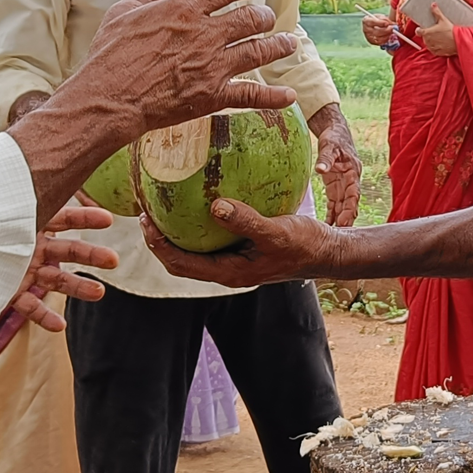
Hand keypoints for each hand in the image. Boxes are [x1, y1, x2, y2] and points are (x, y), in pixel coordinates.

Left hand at [11, 201, 117, 331]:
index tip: (109, 220)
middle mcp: (29, 247)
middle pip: (67, 250)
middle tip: (114, 261)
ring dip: (78, 287)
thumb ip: (15, 192)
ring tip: (100, 293)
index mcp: (28, 222)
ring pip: (55, 280)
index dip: (86, 218)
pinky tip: (60, 326)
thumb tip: (27, 153)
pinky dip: (44, 316)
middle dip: (91, 255)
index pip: (64, 217)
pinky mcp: (7, 293)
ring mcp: (20, 271)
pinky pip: (29, 306)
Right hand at [76, 0, 300, 133]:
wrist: (109, 100)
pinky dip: (274, 96)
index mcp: (184, 9)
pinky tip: (289, 96)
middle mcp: (206, 34)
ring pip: (259, 51)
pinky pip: (252, 96)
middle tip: (267, 18)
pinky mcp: (214, 96)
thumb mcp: (123, 14)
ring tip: (288, 43)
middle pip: (250, 19)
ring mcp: (213, 66)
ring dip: (278, 46)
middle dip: (264, 16)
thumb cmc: (110, 56)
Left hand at [139, 198, 340, 287]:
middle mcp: (226, 270)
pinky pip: (212, 238)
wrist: (327, 251)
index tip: (145, 220)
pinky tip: (201, 199)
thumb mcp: (276, 231)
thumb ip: (246, 220)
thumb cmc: (304, 244)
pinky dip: (199, 223)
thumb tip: (214, 206)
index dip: (157, 245)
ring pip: (194, 249)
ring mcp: (233, 261)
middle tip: (145, 210)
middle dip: (158, 239)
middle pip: (179, 260)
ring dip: (176, 232)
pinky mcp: (242, 249)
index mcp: (228, 273)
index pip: (180, 264)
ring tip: (164, 204)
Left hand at [307, 102, 359, 226]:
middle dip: (346, 218)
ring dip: (339, 220)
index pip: (354, 193)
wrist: (335, 132)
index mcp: (353, 172)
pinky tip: (326, 227)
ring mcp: (343, 186)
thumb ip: (325, 159)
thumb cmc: (334, 138)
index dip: (350, 207)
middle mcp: (350, 181)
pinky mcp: (335, 187)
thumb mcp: (329, 146)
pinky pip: (335, 204)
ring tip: (333, 236)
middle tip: (339, 234)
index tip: (346, 221)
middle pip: (350, 203)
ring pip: (343, 206)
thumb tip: (319, 169)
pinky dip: (332, 215)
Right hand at [360, 14, 394, 45]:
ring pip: (378, 38)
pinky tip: (388, 36)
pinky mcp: (372, 42)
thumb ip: (385, 19)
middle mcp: (365, 29)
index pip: (372, 22)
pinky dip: (385, 39)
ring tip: (391, 32)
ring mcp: (368, 36)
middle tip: (391, 28)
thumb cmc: (378, 20)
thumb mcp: (381, 16)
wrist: (376, 26)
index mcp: (366, 20)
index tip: (387, 23)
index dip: (380, 23)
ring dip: (386, 35)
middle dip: (385, 30)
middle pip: (375, 31)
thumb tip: (389, 23)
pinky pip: (379, 42)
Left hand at [420, 2, 456, 56]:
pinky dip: (436, 47)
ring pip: (428, 44)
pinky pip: (433, 50)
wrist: (458, 41)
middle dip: (428, 35)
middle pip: (424, 37)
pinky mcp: (437, 52)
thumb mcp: (443, 20)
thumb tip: (433, 5)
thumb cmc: (450, 31)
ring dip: (432, 41)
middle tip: (435, 32)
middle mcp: (427, 41)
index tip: (422, 28)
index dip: (420, 29)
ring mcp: (432, 47)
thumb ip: (436, 12)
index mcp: (426, 33)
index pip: (418, 31)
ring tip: (439, 37)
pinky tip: (441, 43)